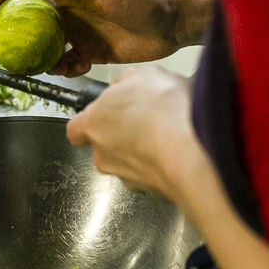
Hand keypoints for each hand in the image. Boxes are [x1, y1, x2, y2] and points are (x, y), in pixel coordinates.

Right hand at [0, 0, 214, 77]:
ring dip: (29, 55)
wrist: (175, 23)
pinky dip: (61, 68)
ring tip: (26, 65)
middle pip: (22, 17)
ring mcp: (76, 30)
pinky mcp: (89, 52)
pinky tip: (71, 69)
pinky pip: (64, 63)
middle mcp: (66, 7)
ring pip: (40, 44)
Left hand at [65, 66, 214, 213]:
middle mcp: (105, 156)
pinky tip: (184, 146)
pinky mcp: (154, 192)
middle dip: (127, 134)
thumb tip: (126, 87)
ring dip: (149, 149)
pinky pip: (158, 174)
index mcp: (93, 125)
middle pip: (107, 145)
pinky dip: (167, 163)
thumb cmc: (162, 111)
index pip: (76, 129)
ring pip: (134, 162)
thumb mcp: (140, 76)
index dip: (90, 121)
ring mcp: (129, 177)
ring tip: (172, 131)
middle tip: (149, 117)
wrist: (192, 148)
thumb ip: (125, 83)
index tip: (103, 113)